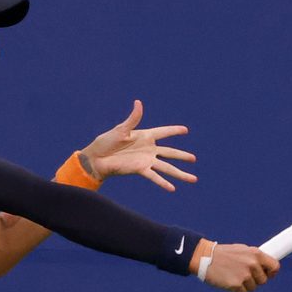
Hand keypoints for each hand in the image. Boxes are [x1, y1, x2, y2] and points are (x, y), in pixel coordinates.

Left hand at [80, 100, 196, 191]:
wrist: (97, 158)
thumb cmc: (106, 142)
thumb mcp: (121, 129)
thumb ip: (133, 118)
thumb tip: (139, 102)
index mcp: (144, 136)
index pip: (163, 132)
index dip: (174, 131)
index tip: (185, 130)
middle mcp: (148, 149)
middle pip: (170, 153)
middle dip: (182, 156)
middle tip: (194, 158)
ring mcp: (146, 161)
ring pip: (167, 168)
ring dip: (180, 173)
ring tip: (193, 179)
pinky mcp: (140, 170)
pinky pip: (154, 177)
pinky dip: (163, 183)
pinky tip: (173, 188)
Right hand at [203, 244, 279, 291]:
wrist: (205, 257)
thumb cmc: (223, 254)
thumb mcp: (241, 250)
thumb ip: (254, 258)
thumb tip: (265, 266)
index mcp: (256, 254)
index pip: (275, 266)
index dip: (271, 273)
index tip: (267, 275)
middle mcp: (252, 264)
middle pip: (263, 280)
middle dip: (255, 280)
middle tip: (243, 276)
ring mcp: (245, 275)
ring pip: (252, 288)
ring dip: (244, 286)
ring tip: (233, 277)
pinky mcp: (236, 284)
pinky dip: (236, 290)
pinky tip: (228, 282)